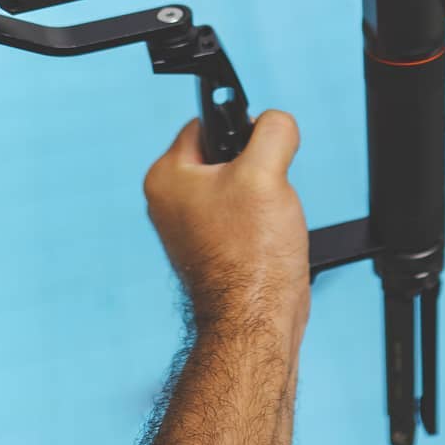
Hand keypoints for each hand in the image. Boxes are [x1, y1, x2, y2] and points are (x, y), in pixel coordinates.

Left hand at [143, 110, 309, 351]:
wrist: (258, 322)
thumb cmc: (251, 256)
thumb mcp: (266, 172)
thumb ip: (273, 130)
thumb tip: (278, 122)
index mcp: (166, 178)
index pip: (205, 123)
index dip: (240, 130)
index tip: (259, 153)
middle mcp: (170, 202)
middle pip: (224, 153)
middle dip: (256, 167)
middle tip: (264, 194)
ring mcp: (190, 227)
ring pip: (238, 183)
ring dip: (262, 194)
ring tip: (266, 220)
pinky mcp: (212, 247)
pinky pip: (242, 212)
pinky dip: (262, 218)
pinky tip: (268, 238)